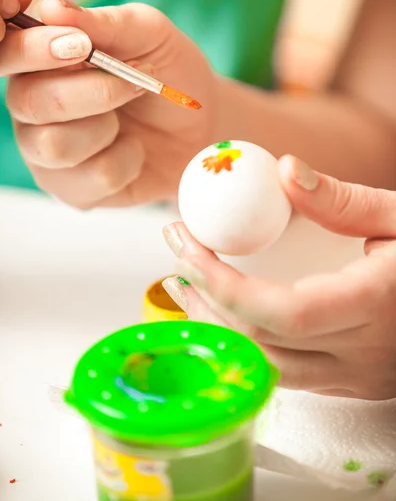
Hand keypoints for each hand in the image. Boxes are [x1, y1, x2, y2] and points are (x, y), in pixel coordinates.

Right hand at [0, 0, 215, 206]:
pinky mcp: (73, 189)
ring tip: (127, 120)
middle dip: (91, 93)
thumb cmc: (170, 72)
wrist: (201, 124)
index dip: (30, 50)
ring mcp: (48, 153)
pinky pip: (93, 178)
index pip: (7, 54)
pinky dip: (127, 160)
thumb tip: (50, 6)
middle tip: (134, 83)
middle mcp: (32, 107)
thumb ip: (103, 22)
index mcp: (40, 62)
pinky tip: (133, 150)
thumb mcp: (148, 34)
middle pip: (29, 104)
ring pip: (55, 146)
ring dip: (107, 129)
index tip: (80, 47)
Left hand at [162, 155, 395, 399]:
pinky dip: (246, 340)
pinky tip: (227, 313)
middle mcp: (365, 353)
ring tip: (187, 285)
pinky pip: (286, 371)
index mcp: (378, 302)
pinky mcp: (353, 381)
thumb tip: (283, 171)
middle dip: (205, 298)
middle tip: (178, 252)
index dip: (224, 285)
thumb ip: (343, 198)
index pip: (282, 312)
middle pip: (261, 342)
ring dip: (219, 325)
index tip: (187, 247)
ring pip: (267, 367)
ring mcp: (358, 376)